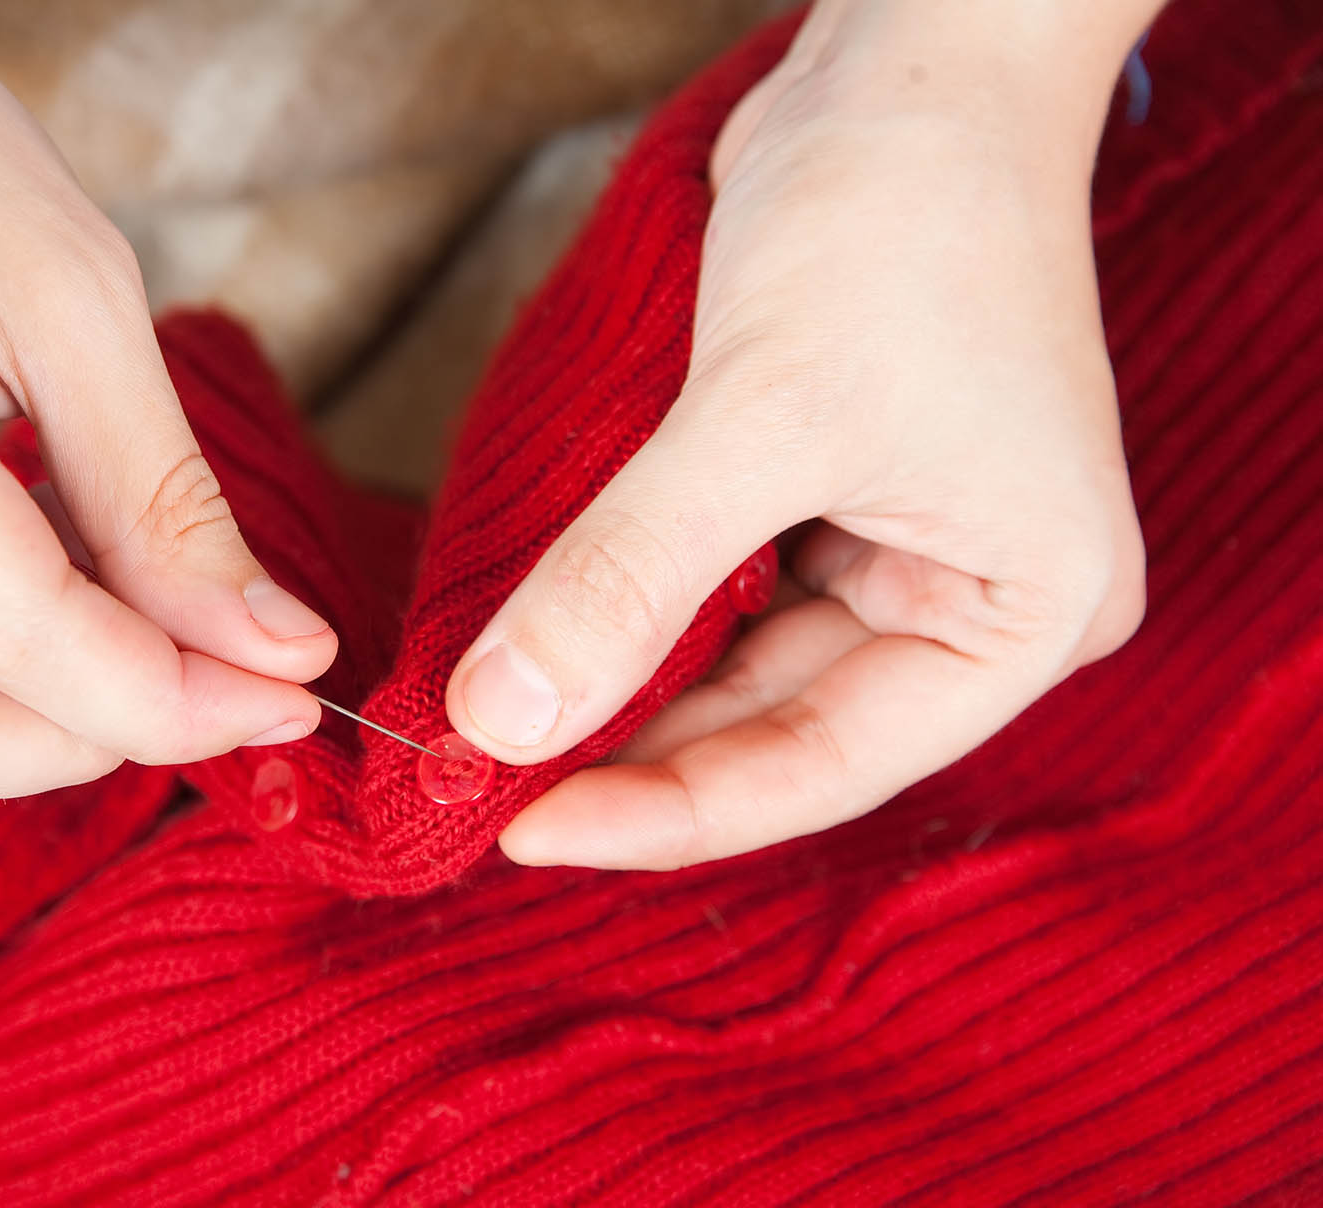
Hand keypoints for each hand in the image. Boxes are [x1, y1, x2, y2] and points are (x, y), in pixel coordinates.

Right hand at [0, 0, 335, 798]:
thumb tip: (274, 651)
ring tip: (148, 625)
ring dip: (39, 718)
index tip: (290, 693)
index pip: (13, 630)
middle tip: (227, 685)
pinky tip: (59, 594)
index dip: (171, 694)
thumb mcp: (75, 293)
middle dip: (95, 739)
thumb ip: (164, 499)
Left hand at [446, 0, 1153, 867]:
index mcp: (1025, 615)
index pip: (829, 762)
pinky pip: (720, 591)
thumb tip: (501, 720)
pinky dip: (635, 614)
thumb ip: (630, 577)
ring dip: (621, 690)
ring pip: (737, 666)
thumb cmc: (897, 227)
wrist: (913, 70)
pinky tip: (548, 642)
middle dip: (634, 751)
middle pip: (780, 726)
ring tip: (497, 723)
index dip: (672, 809)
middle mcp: (971, 602)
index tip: (523, 830)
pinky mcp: (827, 500)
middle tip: (484, 783)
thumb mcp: (760, 416)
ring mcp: (898, 550)